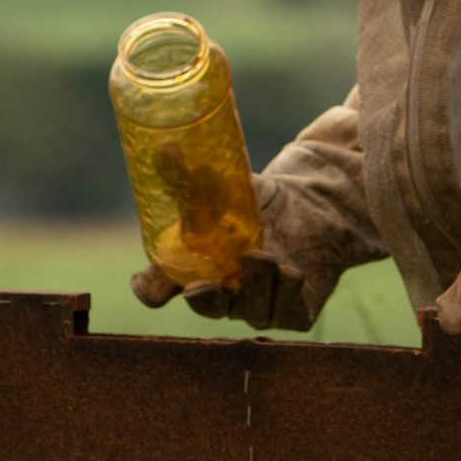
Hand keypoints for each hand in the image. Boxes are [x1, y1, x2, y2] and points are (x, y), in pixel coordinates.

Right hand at [129, 175, 341, 330]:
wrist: (315, 206)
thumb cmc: (259, 202)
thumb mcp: (226, 187)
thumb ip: (194, 176)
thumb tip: (165, 147)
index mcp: (193, 268)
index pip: (158, 287)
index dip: (150, 288)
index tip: (145, 283)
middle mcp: (223, 294)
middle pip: (206, 307)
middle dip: (203, 300)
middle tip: (201, 287)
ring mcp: (258, 306)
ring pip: (251, 309)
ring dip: (253, 285)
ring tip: (261, 256)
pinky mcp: (295, 312)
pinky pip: (288, 313)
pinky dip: (287, 291)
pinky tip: (292, 271)